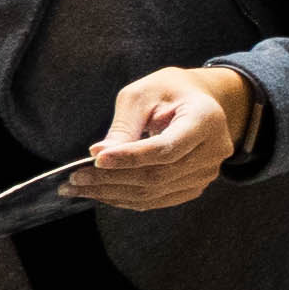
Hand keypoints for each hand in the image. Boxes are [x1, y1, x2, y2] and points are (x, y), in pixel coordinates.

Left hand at [71, 65, 251, 209]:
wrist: (197, 100)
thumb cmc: (167, 91)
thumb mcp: (142, 94)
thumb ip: (124, 126)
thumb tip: (99, 157)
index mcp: (205, 119)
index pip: (166, 148)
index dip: (130, 157)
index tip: (95, 159)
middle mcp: (214, 150)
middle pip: (158, 175)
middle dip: (112, 179)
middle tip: (74, 179)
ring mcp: (208, 172)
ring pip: (155, 192)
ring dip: (113, 193)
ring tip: (79, 188)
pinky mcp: (195, 185)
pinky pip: (158, 199)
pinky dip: (127, 198)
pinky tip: (101, 192)